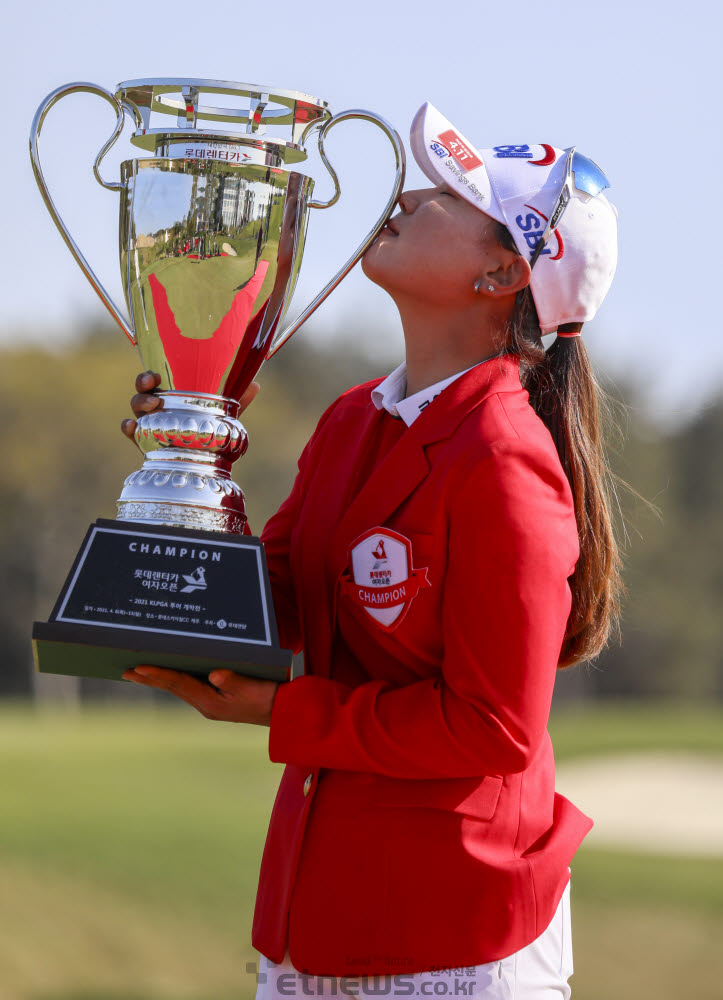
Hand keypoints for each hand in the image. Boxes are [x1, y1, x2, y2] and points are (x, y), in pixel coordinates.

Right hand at [120, 371, 260, 446]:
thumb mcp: (222, 417)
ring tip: (152, 406)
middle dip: (142, 387)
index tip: (156, 375)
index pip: (155, 381)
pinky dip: (128, 428)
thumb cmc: (210, 435)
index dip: (149, 376)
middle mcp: (157, 410)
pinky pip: (131, 434)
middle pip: (141, 393)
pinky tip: (131, 426)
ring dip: (139, 404)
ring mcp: (149, 427)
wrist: (205, 465)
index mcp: (171, 398)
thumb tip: (255, 384)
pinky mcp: (146, 444)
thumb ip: (236, 402)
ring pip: (135, 411)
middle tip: (152, 389)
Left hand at [122, 666, 278, 725]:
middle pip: (172, 687)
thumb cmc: (269, 698)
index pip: (179, 684)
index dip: (158, 675)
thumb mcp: (252, 688)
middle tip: (126, 670)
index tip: (138, 668)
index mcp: (211, 703)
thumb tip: (215, 674)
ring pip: (178, 688)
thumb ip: (233, 680)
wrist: (282, 714)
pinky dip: (174, 679)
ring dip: (159, 679)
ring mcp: (210, 704)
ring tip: (139, 672)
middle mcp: (206, 705)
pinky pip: (189, 687)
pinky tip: (169, 674)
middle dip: (149, 678)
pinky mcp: (216, 700)